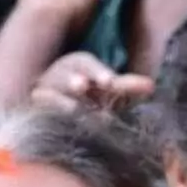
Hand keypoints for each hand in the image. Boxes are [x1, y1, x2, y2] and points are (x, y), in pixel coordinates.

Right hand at [27, 51, 149, 115]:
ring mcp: (46, 90)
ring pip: (50, 91)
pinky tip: (57, 121)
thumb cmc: (90, 92)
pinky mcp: (36, 107)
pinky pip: (39, 108)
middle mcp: (60, 74)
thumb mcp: (108, 87)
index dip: (98, 71)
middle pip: (66, 73)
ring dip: (60, 99)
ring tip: (72, 109)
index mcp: (79, 65)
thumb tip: (151, 86)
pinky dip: (48, 113)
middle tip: (82, 85)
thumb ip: (127, 87)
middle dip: (74, 79)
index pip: (87, 64)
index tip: (109, 82)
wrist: (56, 101)